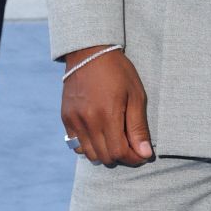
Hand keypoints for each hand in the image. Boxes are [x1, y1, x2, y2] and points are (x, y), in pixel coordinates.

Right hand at [61, 48, 152, 165]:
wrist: (89, 53)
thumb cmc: (118, 72)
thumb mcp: (135, 96)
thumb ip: (138, 127)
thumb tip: (145, 154)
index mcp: (107, 115)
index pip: (120, 152)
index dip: (134, 158)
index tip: (142, 153)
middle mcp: (88, 121)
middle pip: (105, 157)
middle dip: (121, 157)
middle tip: (131, 146)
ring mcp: (74, 120)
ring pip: (89, 154)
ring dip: (105, 153)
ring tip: (115, 140)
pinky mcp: (66, 118)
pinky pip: (76, 144)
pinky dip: (89, 145)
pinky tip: (99, 134)